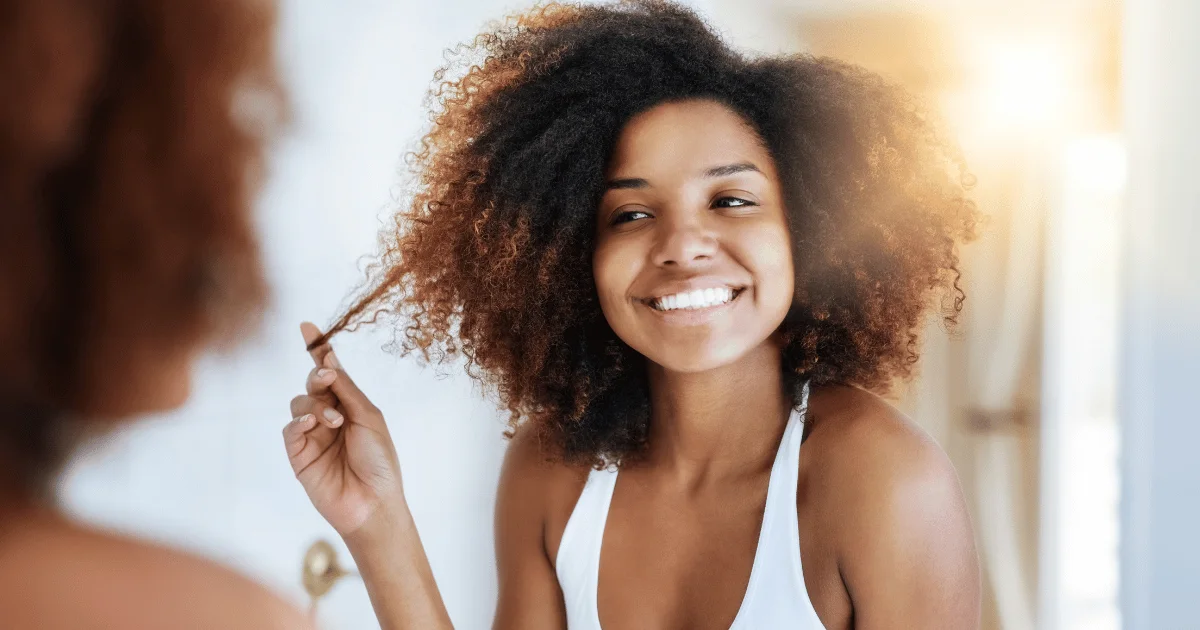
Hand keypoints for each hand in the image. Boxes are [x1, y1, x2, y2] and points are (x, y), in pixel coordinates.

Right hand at [283, 322, 404, 536]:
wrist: (374, 502)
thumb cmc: (380, 461)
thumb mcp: (368, 417)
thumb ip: (346, 389)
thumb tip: (329, 357)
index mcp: (350, 406)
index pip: (330, 373)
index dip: (317, 349)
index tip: (306, 326)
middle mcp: (329, 417)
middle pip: (312, 384)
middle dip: (318, 375)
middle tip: (328, 376)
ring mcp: (312, 436)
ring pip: (298, 404)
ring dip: (315, 406)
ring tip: (334, 421)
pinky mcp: (299, 455)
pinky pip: (289, 430)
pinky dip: (299, 423)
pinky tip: (312, 427)